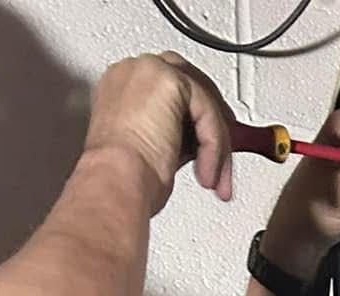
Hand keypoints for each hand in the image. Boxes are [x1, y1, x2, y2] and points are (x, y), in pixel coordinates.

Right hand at [86, 53, 235, 215]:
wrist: (115, 181)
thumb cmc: (124, 178)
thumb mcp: (154, 149)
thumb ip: (176, 134)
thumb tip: (199, 141)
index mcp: (124, 86)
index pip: (172, 93)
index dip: (196, 120)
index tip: (210, 150)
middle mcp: (134, 72)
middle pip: (192, 89)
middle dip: (213, 127)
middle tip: (224, 162)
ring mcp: (150, 70)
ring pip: (204, 102)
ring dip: (216, 145)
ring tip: (213, 178)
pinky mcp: (170, 80)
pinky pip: (207, 111)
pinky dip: (213, 146)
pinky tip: (206, 172)